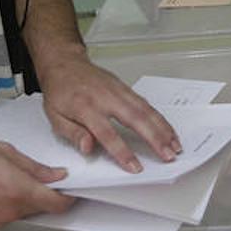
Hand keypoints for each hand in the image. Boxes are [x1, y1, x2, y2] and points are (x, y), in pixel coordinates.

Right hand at [0, 136, 73, 229]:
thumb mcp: (6, 152)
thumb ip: (35, 168)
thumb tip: (57, 176)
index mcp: (19, 191)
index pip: (56, 205)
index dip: (68, 199)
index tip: (72, 192)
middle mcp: (9, 212)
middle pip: (40, 209)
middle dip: (43, 196)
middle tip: (37, 177)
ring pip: (23, 213)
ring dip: (23, 201)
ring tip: (5, 179)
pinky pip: (5, 217)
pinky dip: (7, 206)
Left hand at [39, 55, 182, 173]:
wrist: (65, 64)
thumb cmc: (60, 92)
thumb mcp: (54, 117)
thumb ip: (73, 134)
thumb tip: (88, 148)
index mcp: (85, 107)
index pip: (106, 133)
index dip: (122, 151)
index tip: (134, 167)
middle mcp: (105, 97)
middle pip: (135, 119)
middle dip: (154, 139)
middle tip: (168, 156)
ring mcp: (118, 91)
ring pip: (145, 110)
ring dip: (163, 129)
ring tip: (175, 146)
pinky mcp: (126, 88)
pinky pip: (146, 104)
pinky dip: (160, 118)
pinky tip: (168, 130)